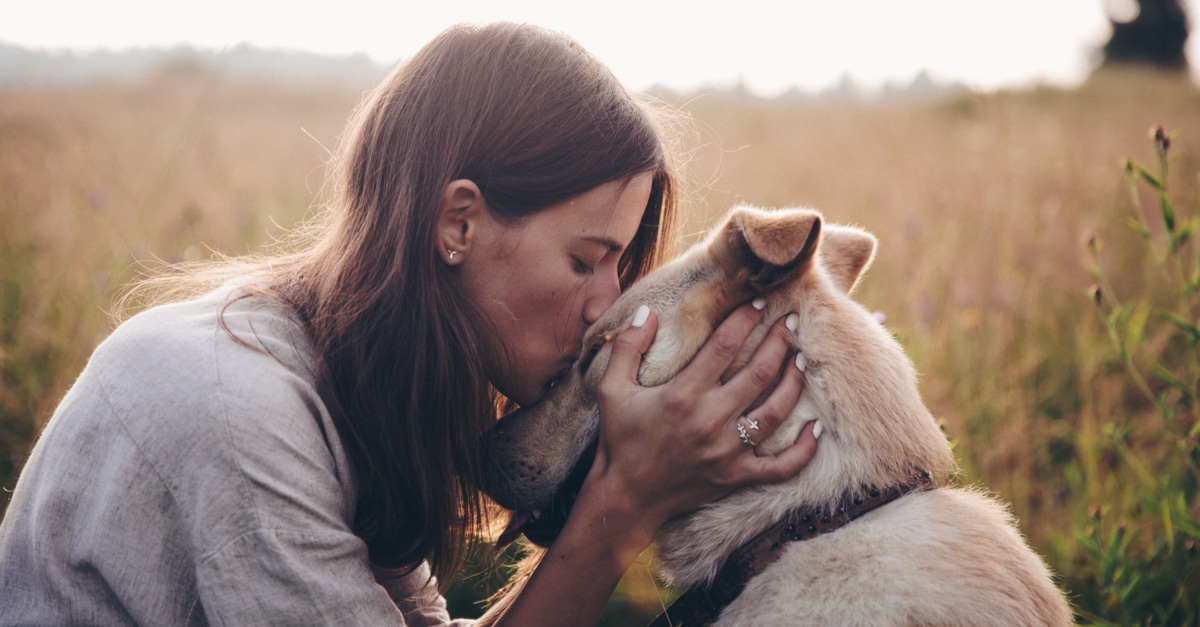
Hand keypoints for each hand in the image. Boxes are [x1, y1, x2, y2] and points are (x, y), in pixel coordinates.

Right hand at [585, 301, 817, 536]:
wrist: (626, 496)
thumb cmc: (620, 439)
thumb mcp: (611, 389)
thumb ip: (627, 347)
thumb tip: (646, 311)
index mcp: (682, 395)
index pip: (724, 346)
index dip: (746, 319)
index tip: (760, 302)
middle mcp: (710, 420)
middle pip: (759, 372)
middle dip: (780, 341)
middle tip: (792, 321)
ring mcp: (727, 451)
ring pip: (776, 411)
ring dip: (794, 381)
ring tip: (801, 359)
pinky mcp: (736, 476)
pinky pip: (782, 466)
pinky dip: (804, 448)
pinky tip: (816, 426)